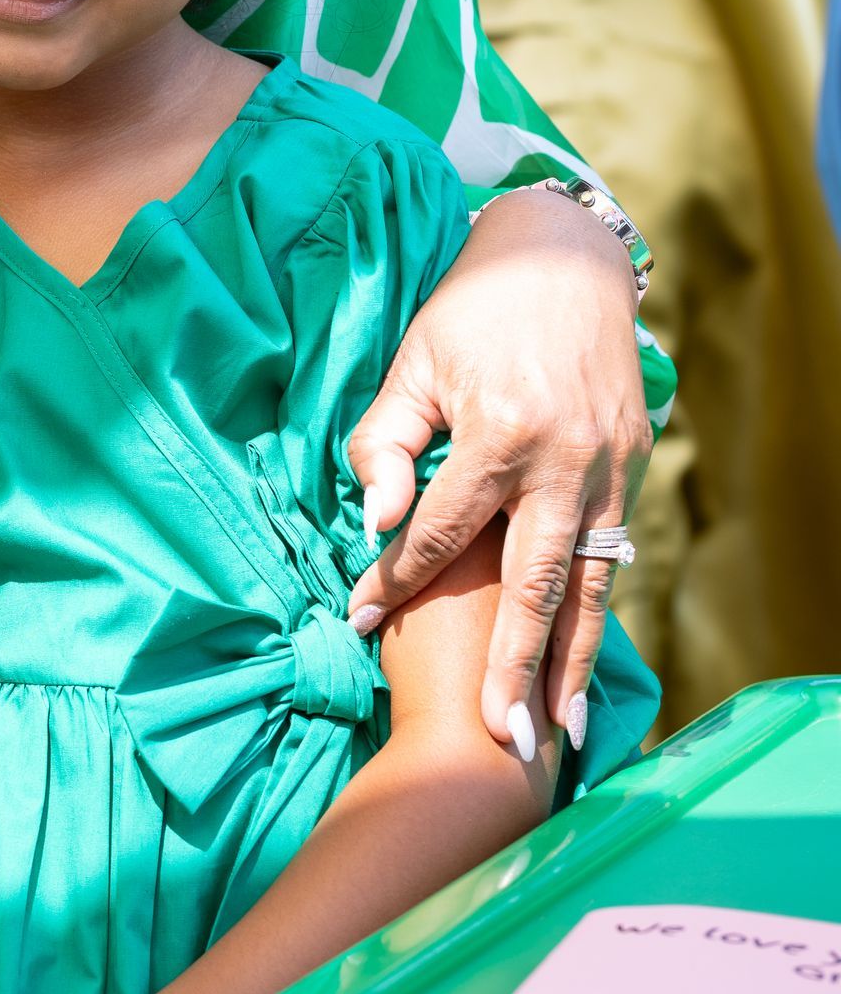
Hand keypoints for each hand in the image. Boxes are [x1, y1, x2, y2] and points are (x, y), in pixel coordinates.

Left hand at [343, 186, 650, 745]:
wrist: (566, 256)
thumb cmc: (473, 308)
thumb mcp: (414, 360)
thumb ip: (387, 442)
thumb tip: (379, 520)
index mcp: (500, 432)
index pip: (440, 530)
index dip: (396, 577)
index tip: (361, 620)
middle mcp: (562, 459)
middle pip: (533, 582)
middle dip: (514, 665)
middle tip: (495, 736)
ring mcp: (607, 465)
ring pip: (589, 581)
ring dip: (570, 659)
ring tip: (552, 729)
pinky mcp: (631, 462)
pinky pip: (612, 551)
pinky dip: (596, 609)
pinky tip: (579, 658)